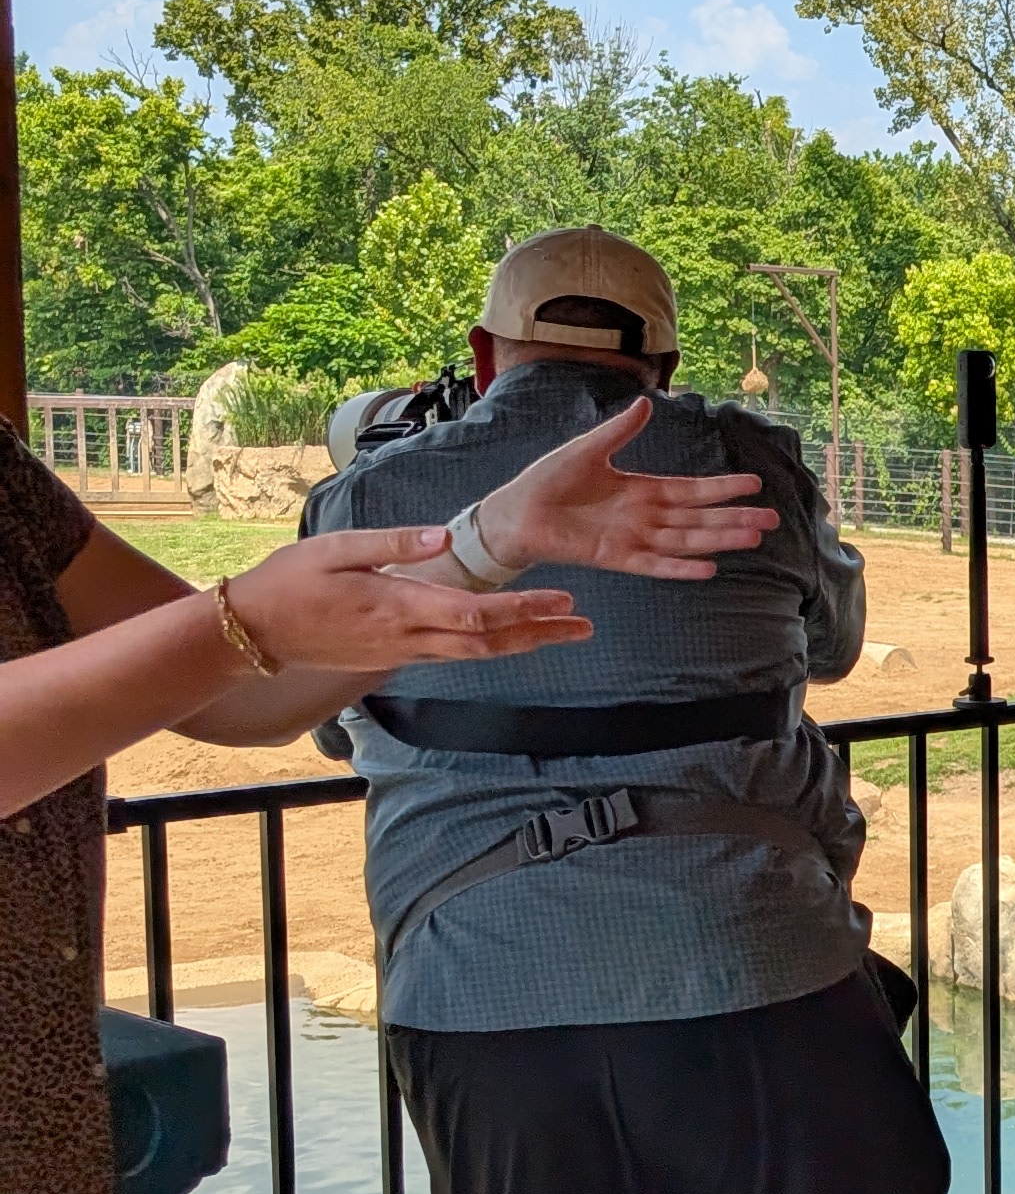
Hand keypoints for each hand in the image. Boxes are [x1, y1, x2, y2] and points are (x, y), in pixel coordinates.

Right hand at [227, 529, 592, 668]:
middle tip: (585, 626)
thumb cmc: (288, 581)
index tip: (564, 601)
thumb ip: (393, 542)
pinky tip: (508, 639)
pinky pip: (451, 655)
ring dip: (520, 644)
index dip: (524, 609)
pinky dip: (487, 647)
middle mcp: (406, 637)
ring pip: (473, 653)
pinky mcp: (392, 657)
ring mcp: (400, 652)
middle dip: (539, 633)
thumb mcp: (334, 547)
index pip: (475, 611)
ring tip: (561, 634)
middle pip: (486, 640)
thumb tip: (444, 535)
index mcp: (396, 606)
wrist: (250, 632)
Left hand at [477, 400, 781, 576]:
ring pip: (686, 541)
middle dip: (735, 519)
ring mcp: (633, 539)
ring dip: (719, 541)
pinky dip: (680, 568)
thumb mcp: (588, 448)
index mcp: (642, 489)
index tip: (755, 485)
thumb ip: (620, 430)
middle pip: (700, 519)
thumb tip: (648, 401)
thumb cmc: (548, 479)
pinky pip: (654, 565)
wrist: (514, 511)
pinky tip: (709, 569)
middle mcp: (645, 517)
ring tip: (752, 539)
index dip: (723, 488)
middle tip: (772, 520)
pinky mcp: (615, 557)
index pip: (693, 490)